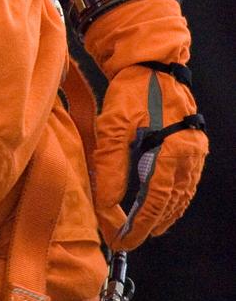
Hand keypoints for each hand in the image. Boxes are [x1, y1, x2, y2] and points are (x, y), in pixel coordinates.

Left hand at [93, 63, 206, 250]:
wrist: (152, 62)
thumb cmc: (133, 88)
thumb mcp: (114, 125)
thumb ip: (111, 166)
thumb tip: (106, 203)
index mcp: (172, 151)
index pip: (154, 201)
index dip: (138, 224)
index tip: (121, 238)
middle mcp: (188, 155)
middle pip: (170, 203)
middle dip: (149, 224)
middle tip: (128, 239)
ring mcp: (193, 151)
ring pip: (180, 196)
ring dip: (162, 214)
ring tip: (144, 229)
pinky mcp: (191, 146)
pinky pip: (184, 183)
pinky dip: (172, 199)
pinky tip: (161, 205)